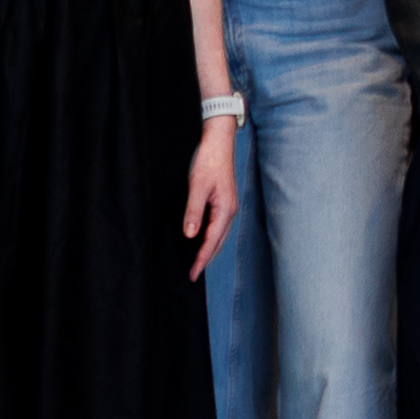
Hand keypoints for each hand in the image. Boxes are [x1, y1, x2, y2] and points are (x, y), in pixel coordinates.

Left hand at [182, 119, 239, 273]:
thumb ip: (194, 211)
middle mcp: (229, 211)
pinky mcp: (223, 202)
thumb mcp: (197, 186)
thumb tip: (190, 235)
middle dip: (206, 259)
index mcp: (225, 210)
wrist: (218, 143)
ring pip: (218, 235)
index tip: (193, 273)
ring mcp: (227, 207)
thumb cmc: (209, 162)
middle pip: (218, 242)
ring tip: (197, 263)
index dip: (202, 259)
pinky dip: (209, 238)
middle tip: (193, 275)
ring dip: (208, 250)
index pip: (212, 241)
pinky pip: (217, 226)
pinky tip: (201, 240)